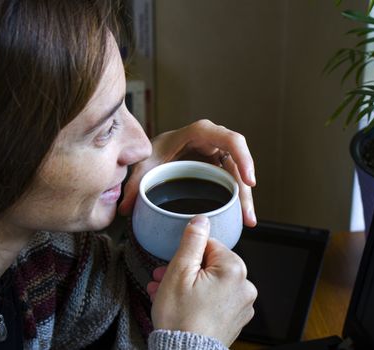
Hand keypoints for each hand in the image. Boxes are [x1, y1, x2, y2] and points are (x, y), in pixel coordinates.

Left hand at [118, 119, 256, 226]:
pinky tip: (239, 219)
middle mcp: (213, 144)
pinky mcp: (217, 170)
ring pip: (237, 177)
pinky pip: (231, 183)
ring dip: (244, 199)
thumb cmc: (153, 150)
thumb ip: (135, 184)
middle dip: (245, 190)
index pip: (230, 140)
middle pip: (238, 164)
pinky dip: (235, 200)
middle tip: (247, 215)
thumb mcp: (144, 164)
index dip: (243, 158)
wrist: (154, 152)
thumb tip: (125, 209)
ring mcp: (217, 157)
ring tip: (247, 222)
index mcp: (200, 134)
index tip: (248, 181)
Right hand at [150, 215, 256, 345]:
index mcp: (235, 269)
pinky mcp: (237, 318)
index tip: (172, 265)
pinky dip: (200, 299)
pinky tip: (181, 305)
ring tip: (165, 294)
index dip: (187, 254)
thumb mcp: (179, 272)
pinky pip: (217, 299)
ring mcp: (243, 304)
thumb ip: (192, 241)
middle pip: (211, 265)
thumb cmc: (181, 319)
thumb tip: (201, 220)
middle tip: (162, 279)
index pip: (210, 245)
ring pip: (212, 283)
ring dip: (189, 285)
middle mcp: (245, 285)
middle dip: (185, 270)